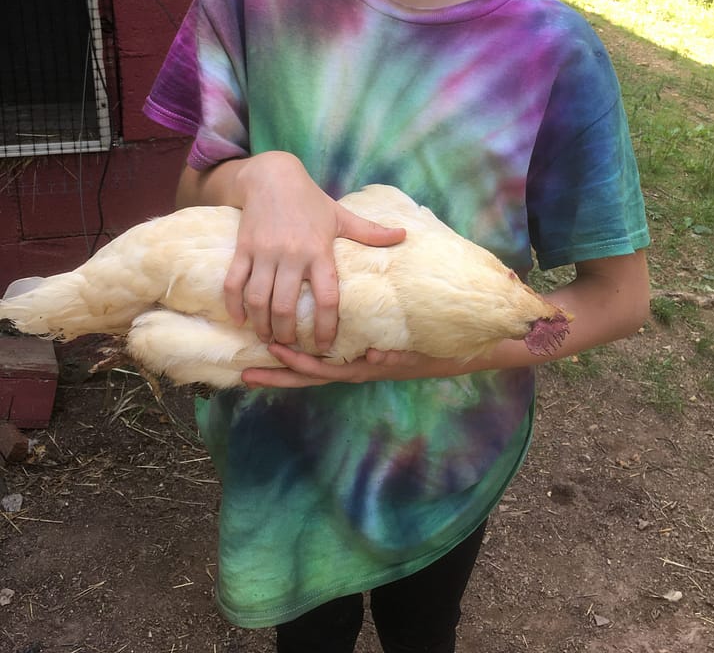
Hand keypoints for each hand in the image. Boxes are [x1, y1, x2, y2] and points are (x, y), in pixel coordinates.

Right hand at [222, 153, 404, 349]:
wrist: (272, 176)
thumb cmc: (311, 200)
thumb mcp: (341, 215)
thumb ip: (370, 232)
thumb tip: (403, 235)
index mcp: (319, 251)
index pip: (326, 298)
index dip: (327, 327)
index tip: (325, 345)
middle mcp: (291, 254)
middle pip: (286, 307)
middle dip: (288, 333)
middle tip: (291, 345)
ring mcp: (264, 252)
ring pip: (259, 299)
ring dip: (262, 325)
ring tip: (267, 338)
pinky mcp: (243, 248)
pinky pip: (234, 282)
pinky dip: (234, 305)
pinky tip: (240, 320)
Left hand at [240, 344, 460, 388]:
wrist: (452, 357)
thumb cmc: (433, 352)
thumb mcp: (417, 353)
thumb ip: (397, 353)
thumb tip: (374, 354)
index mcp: (362, 368)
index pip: (323, 368)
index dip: (297, 362)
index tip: (274, 351)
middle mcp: (352, 371)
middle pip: (308, 377)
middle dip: (277, 375)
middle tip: (245, 374)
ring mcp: (353, 369)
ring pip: (311, 374)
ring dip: (282, 372)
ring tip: (252, 370)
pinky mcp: (357, 364)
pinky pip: (324, 367)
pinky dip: (302, 365)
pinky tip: (284, 360)